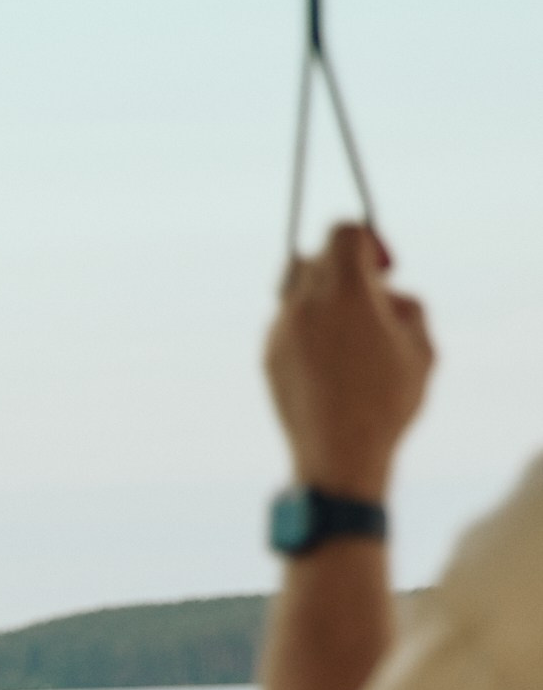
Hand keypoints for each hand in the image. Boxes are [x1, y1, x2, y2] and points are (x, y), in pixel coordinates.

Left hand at [265, 223, 433, 501]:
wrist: (338, 456)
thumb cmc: (388, 404)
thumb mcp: (422, 350)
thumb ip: (408, 306)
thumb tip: (387, 294)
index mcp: (347, 293)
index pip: (343, 232)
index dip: (368, 240)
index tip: (385, 268)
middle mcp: (305, 303)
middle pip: (318, 256)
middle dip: (346, 268)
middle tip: (372, 300)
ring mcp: (281, 328)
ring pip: (297, 287)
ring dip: (325, 297)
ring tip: (353, 332)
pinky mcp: (267, 354)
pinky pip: (287, 320)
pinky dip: (309, 326)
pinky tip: (332, 360)